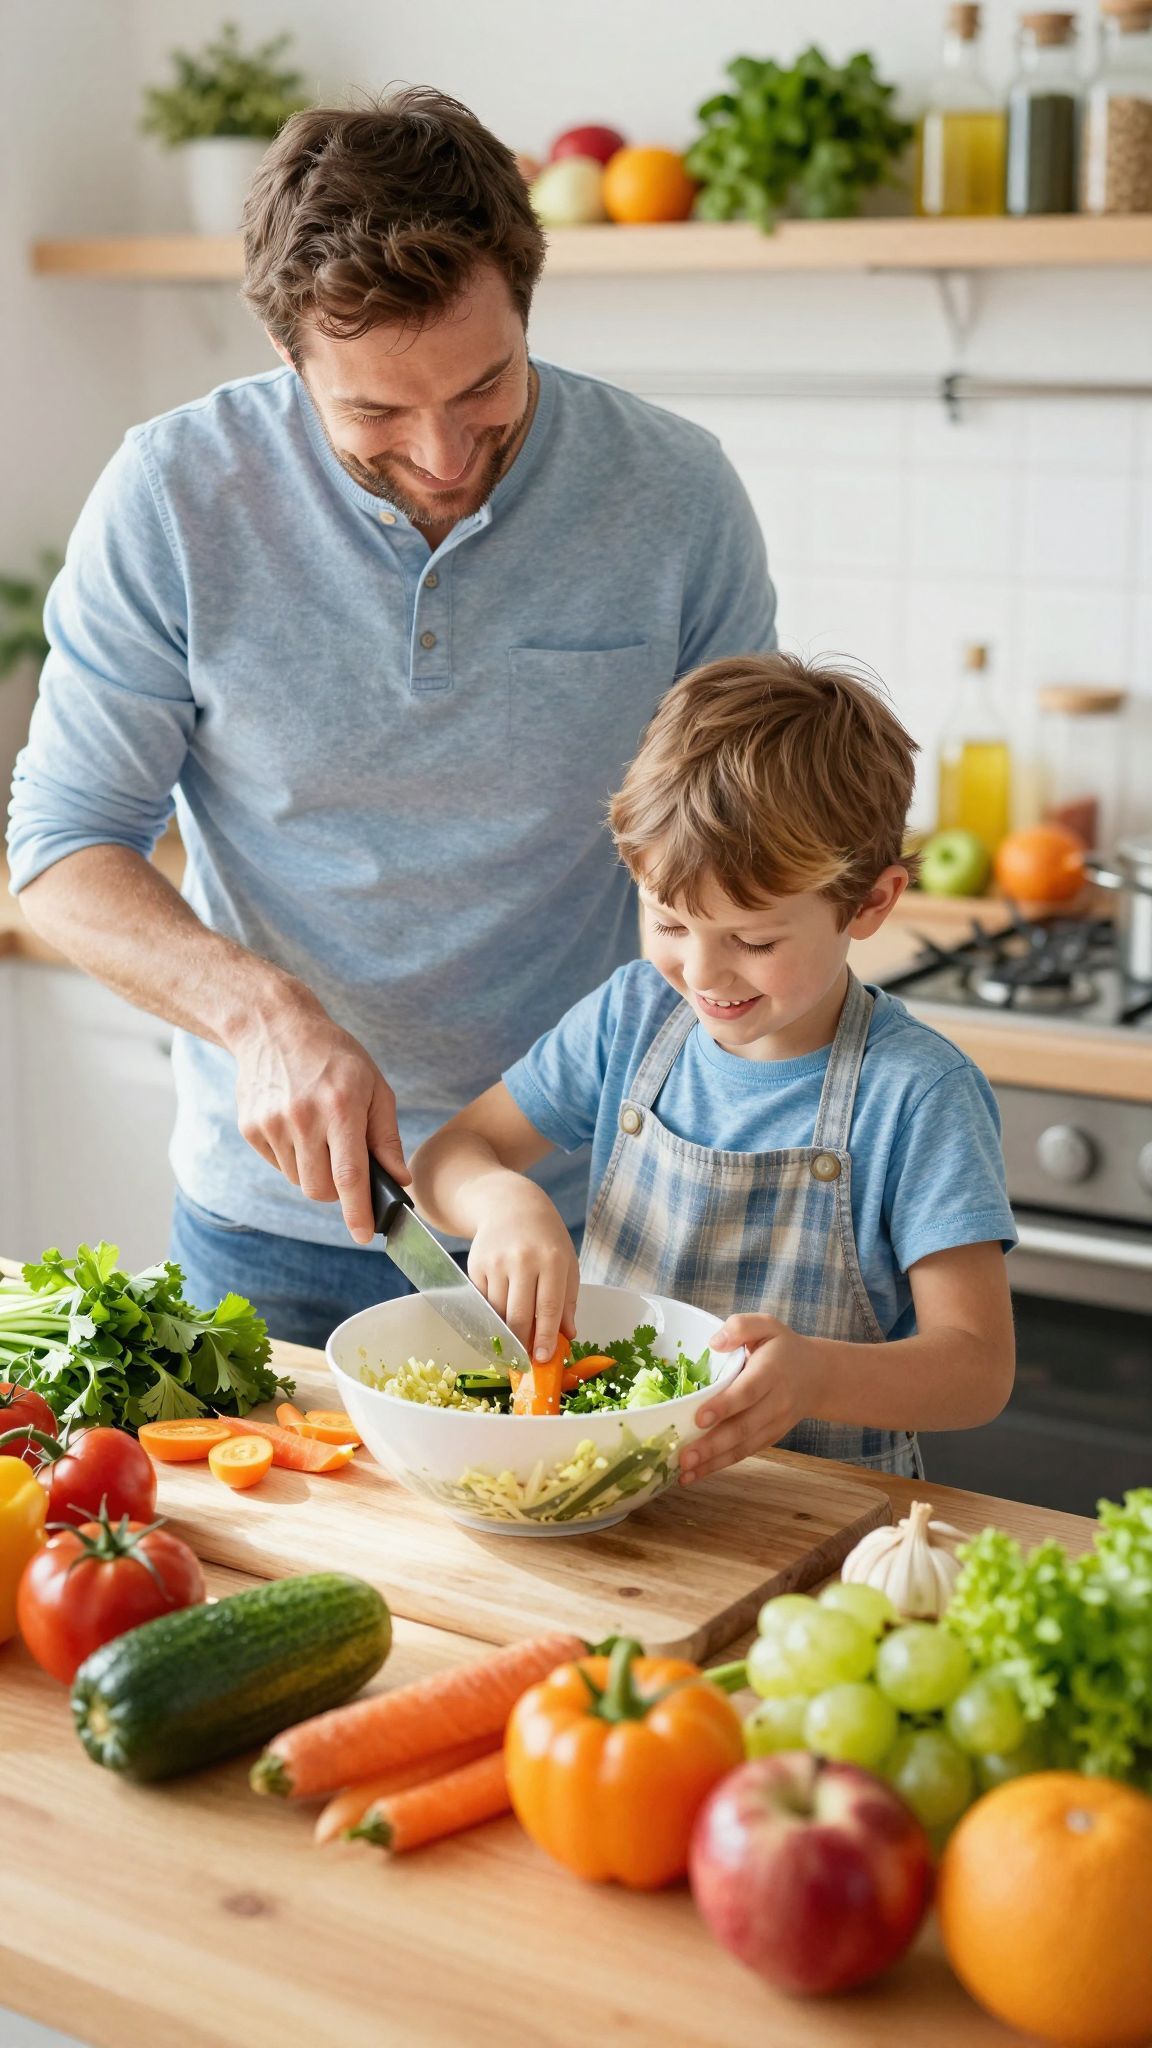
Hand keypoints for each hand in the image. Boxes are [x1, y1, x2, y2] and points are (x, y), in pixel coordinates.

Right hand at [229, 986, 408, 1245]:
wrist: (273, 1026)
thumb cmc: (334, 1056)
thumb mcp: (374, 1086)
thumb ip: (386, 1137)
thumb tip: (398, 1180)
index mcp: (340, 1108)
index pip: (350, 1177)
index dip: (358, 1212)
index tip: (364, 1236)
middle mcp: (303, 1118)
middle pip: (321, 1190)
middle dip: (338, 1192)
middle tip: (346, 1164)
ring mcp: (272, 1124)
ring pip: (299, 1181)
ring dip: (314, 1172)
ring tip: (319, 1133)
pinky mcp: (251, 1128)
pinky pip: (278, 1166)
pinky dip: (293, 1158)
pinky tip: (296, 1125)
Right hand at [465, 1175, 578, 1362]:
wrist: (511, 1205)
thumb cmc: (546, 1239)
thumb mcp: (567, 1263)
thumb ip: (567, 1301)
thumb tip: (566, 1336)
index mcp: (552, 1260)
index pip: (548, 1307)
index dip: (544, 1337)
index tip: (542, 1358)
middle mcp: (522, 1260)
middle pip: (518, 1315)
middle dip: (521, 1343)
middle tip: (525, 1359)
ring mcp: (496, 1262)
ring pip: (498, 1312)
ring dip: (506, 1330)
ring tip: (515, 1337)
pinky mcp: (476, 1265)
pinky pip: (484, 1302)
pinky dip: (492, 1313)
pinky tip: (501, 1312)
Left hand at [679, 1314, 814, 1484]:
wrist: (818, 1375)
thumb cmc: (782, 1347)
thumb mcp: (767, 1325)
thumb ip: (741, 1326)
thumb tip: (714, 1343)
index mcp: (771, 1371)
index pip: (748, 1391)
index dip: (725, 1406)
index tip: (700, 1418)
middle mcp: (775, 1402)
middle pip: (743, 1427)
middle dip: (713, 1445)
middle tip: (684, 1457)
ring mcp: (774, 1424)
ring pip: (743, 1446)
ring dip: (713, 1462)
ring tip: (684, 1474)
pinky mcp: (769, 1437)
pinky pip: (745, 1453)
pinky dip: (720, 1465)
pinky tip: (695, 1474)